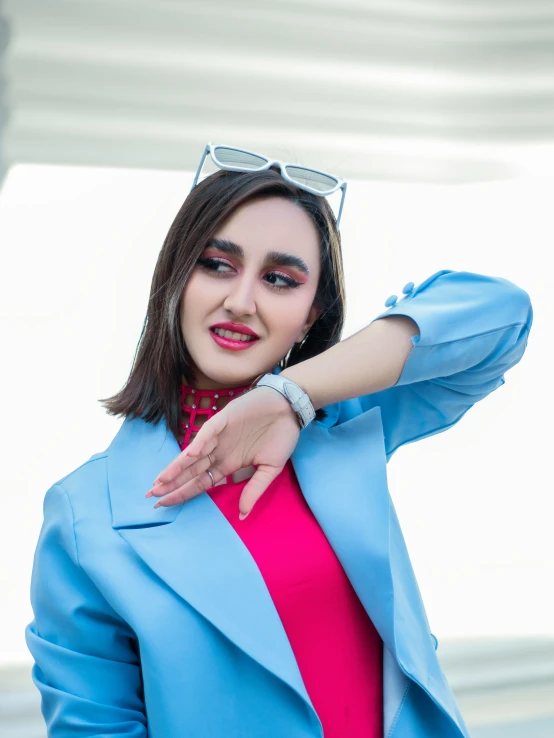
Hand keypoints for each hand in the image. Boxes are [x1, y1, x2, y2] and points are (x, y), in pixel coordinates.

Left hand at [145, 387, 299, 518]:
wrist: (290, 408)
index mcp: (228, 464)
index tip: (164, 504)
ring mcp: (219, 435)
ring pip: (193, 453)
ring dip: (177, 466)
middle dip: (171, 483)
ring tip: (160, 480)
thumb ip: (254, 490)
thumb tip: (242, 514)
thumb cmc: (281, 436)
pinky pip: (209, 432)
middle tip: (150, 496)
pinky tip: (190, 455)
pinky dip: (200, 442)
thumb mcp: (270, 469)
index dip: (183, 493)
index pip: (200, 482)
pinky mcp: (225, 418)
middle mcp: (218, 451)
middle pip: (190, 471)